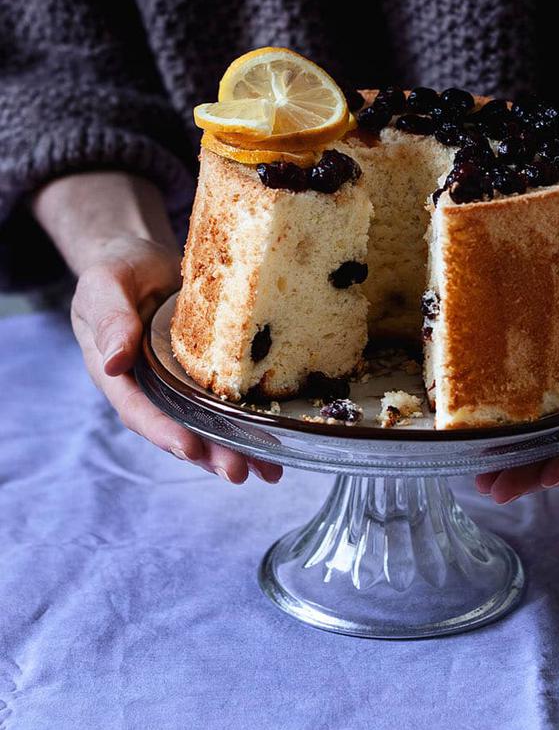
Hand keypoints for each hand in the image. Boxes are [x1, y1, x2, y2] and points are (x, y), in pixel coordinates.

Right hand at [33, 172, 281, 484]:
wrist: (144, 257)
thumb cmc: (117, 271)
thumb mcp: (104, 287)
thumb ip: (110, 320)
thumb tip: (112, 362)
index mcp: (120, 375)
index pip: (139, 411)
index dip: (164, 432)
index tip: (190, 448)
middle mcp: (153, 388)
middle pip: (180, 428)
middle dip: (210, 453)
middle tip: (238, 472)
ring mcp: (183, 383)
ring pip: (209, 423)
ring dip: (236, 448)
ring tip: (268, 472)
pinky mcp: (210, 371)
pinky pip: (231, 399)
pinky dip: (254, 421)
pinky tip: (281, 441)